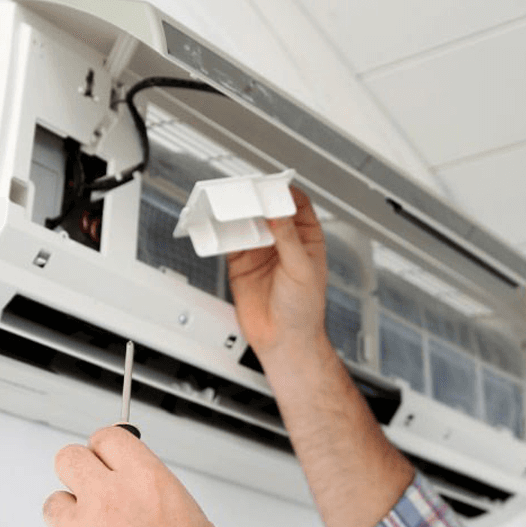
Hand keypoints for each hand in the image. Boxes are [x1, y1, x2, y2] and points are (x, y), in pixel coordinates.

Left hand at [43, 426, 241, 526]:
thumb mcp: (194, 523)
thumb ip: (154, 497)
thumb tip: (135, 489)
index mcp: (146, 483)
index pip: (108, 437)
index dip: (107, 448)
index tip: (106, 456)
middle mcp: (107, 502)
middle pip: (67, 458)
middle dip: (79, 470)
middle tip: (89, 487)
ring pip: (55, 506)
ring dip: (73, 519)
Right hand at [226, 187, 329, 359]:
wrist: (283, 340)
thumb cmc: (305, 310)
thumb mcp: (302, 270)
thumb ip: (289, 239)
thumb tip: (279, 212)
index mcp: (307, 239)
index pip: (296, 204)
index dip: (284, 192)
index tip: (271, 186)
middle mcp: (283, 241)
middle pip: (267, 209)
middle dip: (256, 199)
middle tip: (245, 192)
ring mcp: (260, 251)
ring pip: (246, 222)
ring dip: (237, 213)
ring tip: (230, 206)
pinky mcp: (240, 262)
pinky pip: (228, 240)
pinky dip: (221, 231)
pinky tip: (219, 226)